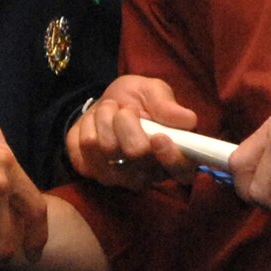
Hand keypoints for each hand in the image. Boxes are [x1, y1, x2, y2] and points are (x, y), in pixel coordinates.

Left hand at [64, 74, 198, 185]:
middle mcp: (149, 173)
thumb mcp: (155, 92)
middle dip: (127, 120)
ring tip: (110, 111)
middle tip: (126, 109)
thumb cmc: (137, 99)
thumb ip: (168, 106)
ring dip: (105, 118)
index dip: (171, 158)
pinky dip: (87, 125)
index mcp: (174, 155)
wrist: (105, 104)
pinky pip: (83, 146)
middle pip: (137, 153)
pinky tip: (94, 124)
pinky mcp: (92, 172)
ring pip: (106, 147)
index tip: (158, 136)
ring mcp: (119, 178)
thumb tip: (188, 120)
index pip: (182, 171)